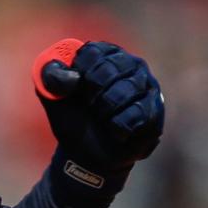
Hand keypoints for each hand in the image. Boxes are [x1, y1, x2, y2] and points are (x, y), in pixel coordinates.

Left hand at [33, 38, 164, 182]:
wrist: (88, 154)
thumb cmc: (72, 117)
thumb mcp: (52, 96)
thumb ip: (50, 77)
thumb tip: (72, 77)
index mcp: (102, 53)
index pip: (91, 52)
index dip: (78, 74)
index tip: (75, 90)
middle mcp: (129, 63)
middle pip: (110, 69)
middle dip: (92, 95)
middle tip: (89, 106)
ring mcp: (147, 85)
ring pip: (126, 91)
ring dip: (105, 112)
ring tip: (102, 119)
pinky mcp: (156, 109)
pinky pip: (138, 114)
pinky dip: (119, 127)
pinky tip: (116, 132)